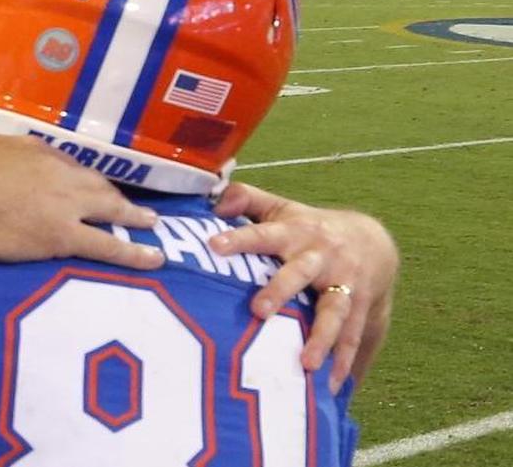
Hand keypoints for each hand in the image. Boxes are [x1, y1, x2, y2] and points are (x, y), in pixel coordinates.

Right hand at [0, 120, 162, 269]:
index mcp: (30, 147)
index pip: (59, 159)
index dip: (68, 171)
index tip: (73, 178)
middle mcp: (57, 172)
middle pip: (92, 180)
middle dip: (109, 191)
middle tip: (124, 200)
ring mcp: (65, 205)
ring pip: (110, 208)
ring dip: (133, 215)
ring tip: (150, 222)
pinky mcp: (65, 237)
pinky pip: (109, 247)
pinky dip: (134, 254)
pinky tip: (154, 259)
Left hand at [209, 182, 398, 391]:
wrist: (373, 241)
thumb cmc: (309, 227)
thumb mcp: (282, 208)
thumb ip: (248, 199)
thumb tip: (215, 201)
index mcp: (296, 232)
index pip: (264, 233)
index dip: (240, 238)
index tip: (214, 245)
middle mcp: (320, 257)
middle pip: (299, 273)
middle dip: (280, 291)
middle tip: (258, 311)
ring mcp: (343, 283)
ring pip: (334, 311)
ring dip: (321, 338)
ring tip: (307, 365)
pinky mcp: (360, 308)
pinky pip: (353, 338)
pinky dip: (343, 364)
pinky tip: (331, 388)